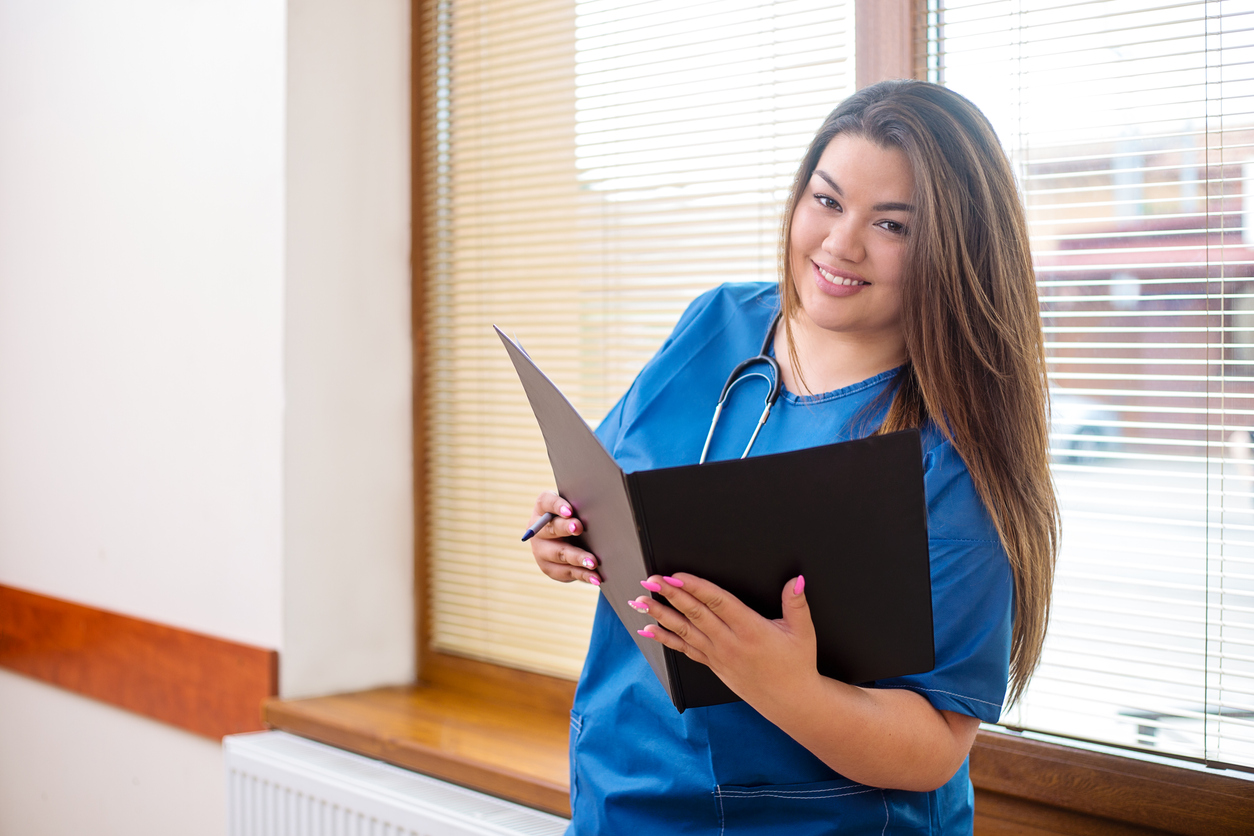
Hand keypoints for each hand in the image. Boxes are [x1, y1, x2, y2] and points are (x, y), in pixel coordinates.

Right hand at [527, 491, 600, 585]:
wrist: (566, 539)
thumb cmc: (573, 518)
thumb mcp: (574, 510)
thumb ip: (580, 507)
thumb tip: (600, 509)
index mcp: (543, 509)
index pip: (546, 503)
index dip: (557, 506)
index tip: (569, 510)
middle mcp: (538, 529)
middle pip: (551, 528)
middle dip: (565, 528)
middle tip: (579, 528)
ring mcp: (540, 550)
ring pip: (558, 553)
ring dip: (577, 557)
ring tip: (593, 562)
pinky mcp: (548, 567)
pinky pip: (566, 572)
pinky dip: (583, 574)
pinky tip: (595, 577)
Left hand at [632, 573, 818, 707]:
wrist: (790, 701)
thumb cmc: (796, 665)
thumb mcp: (803, 631)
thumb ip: (796, 603)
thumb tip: (796, 580)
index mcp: (750, 629)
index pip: (717, 602)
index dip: (695, 587)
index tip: (675, 575)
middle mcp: (729, 642)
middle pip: (694, 614)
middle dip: (669, 595)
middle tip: (650, 580)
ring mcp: (718, 655)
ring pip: (684, 631)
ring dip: (660, 615)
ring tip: (641, 602)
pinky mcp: (713, 665)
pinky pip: (685, 649)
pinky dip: (665, 639)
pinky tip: (649, 630)